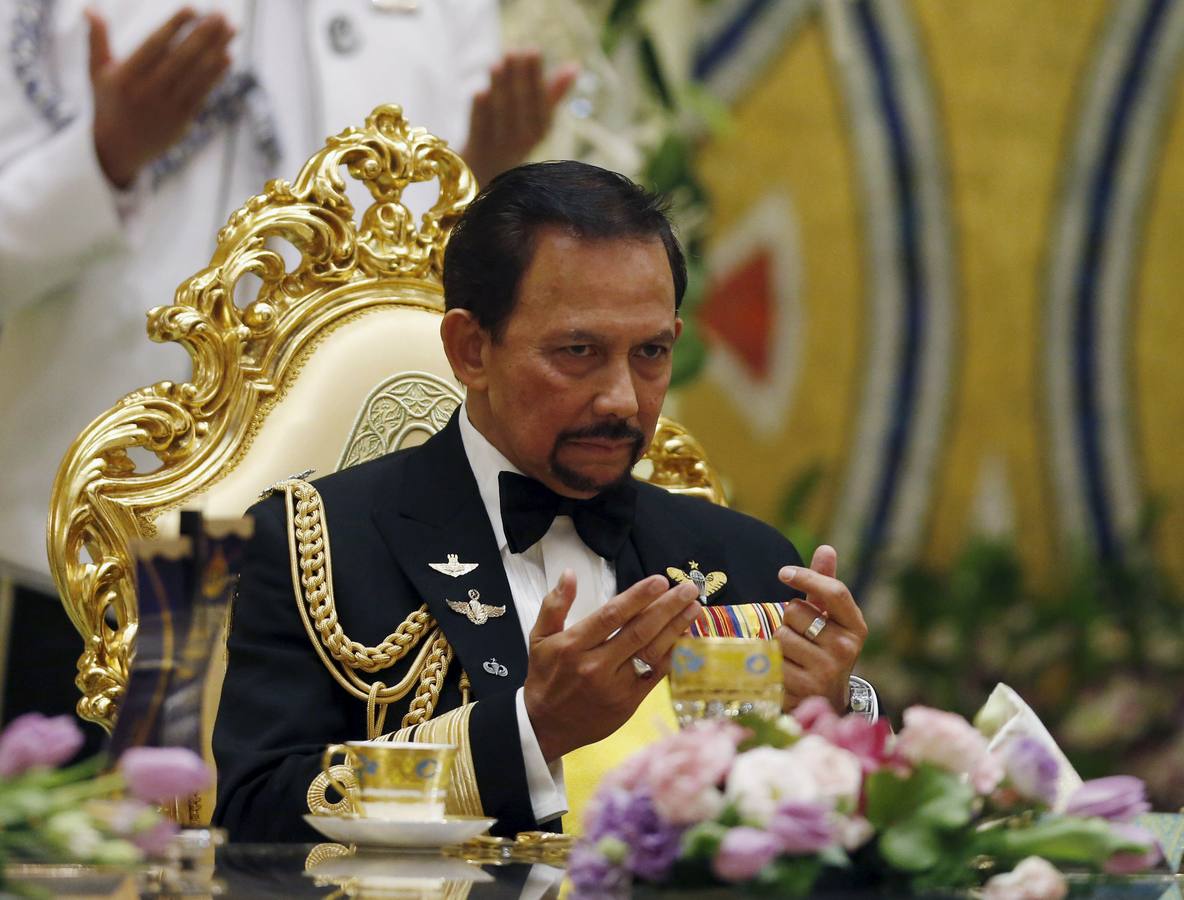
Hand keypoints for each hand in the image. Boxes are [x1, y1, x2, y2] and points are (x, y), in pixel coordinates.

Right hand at [88, 7, 234, 187]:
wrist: (118, 149)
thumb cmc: (109, 102)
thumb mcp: (97, 71)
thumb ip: (96, 39)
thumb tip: (90, 7)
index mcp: (126, 76)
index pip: (155, 46)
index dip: (175, 26)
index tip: (193, 8)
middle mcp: (147, 91)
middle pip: (182, 58)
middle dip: (204, 35)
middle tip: (222, 13)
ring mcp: (167, 107)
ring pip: (197, 74)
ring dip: (217, 49)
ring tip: (231, 27)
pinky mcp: (182, 119)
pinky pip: (203, 93)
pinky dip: (216, 75)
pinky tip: (228, 55)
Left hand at [462, 50, 577, 185]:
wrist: (487, 170)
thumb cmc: (516, 134)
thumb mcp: (537, 117)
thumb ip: (554, 92)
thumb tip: (575, 66)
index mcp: (540, 130)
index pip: (540, 101)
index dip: (536, 76)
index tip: (533, 50)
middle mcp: (523, 140)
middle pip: (520, 105)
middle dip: (517, 77)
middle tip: (514, 50)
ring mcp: (500, 146)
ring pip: (500, 114)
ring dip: (498, 89)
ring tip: (497, 63)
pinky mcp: (477, 150)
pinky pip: (479, 129)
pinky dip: (479, 112)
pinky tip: (480, 92)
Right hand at [524, 571, 700, 761]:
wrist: (545, 727)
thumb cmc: (545, 677)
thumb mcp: (539, 637)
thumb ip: (555, 605)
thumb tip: (569, 574)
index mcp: (574, 645)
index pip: (611, 616)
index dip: (638, 597)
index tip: (660, 581)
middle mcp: (596, 665)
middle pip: (638, 631)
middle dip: (667, 607)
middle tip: (688, 589)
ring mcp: (615, 686)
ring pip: (651, 652)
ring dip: (676, 628)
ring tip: (694, 609)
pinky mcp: (629, 702)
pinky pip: (655, 675)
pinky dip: (672, 655)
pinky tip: (684, 638)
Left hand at [775, 545, 867, 712]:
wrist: (827, 700)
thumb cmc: (825, 649)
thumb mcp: (831, 619)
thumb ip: (825, 584)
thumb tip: (826, 548)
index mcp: (856, 627)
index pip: (834, 592)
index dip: (807, 577)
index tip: (784, 573)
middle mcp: (846, 649)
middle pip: (796, 611)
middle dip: (789, 619)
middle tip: (801, 636)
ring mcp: (826, 670)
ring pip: (781, 634)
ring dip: (779, 641)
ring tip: (794, 655)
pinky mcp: (803, 687)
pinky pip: (772, 658)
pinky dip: (772, 662)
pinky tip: (787, 671)